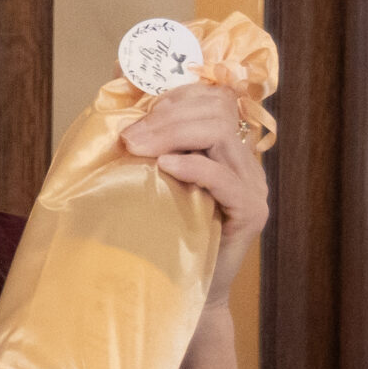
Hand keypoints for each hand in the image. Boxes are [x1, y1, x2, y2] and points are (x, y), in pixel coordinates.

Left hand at [119, 81, 266, 308]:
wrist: (172, 293)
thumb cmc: (152, 234)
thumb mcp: (143, 176)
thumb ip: (141, 135)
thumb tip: (116, 75)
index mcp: (221, 147)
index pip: (211, 97)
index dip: (175, 93)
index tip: (136, 105)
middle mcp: (241, 161)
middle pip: (215, 109)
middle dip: (167, 114)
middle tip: (129, 136)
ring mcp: (251, 185)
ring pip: (220, 134)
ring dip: (173, 133)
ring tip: (137, 148)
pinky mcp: (250, 212)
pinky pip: (225, 178)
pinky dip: (193, 167)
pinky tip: (165, 167)